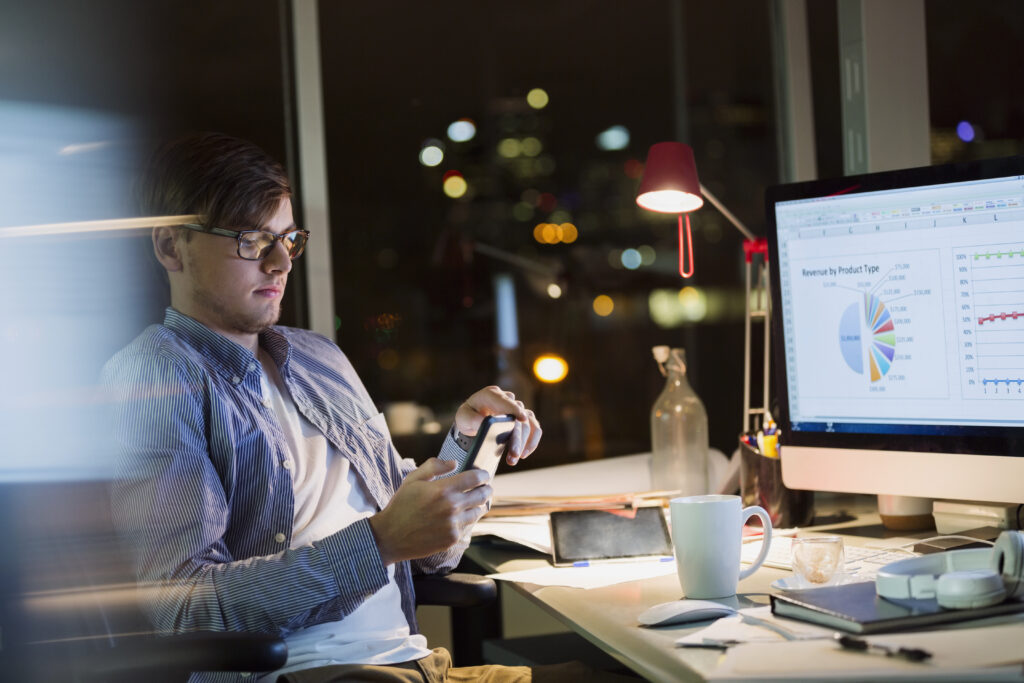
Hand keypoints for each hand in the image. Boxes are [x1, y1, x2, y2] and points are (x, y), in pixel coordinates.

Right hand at [369, 458, 491, 564]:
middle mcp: (451, 507)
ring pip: (478, 511)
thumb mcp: (413, 479)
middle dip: (486, 489)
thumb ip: (434, 466)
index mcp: (442, 489)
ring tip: (474, 502)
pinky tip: (461, 516)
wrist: (391, 536)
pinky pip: (468, 526)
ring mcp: (453, 524)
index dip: (483, 475)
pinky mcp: (452, 538)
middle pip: (482, 495)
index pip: (475, 478)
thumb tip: (454, 463)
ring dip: (478, 505)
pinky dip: (467, 519)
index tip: (484, 475)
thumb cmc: (401, 505)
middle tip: (486, 487)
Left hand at [454, 385, 541, 465]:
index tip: (522, 418)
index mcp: (491, 394)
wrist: (473, 419)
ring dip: (524, 442)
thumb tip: (486, 424)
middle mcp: (507, 399)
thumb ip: (473, 419)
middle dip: (517, 437)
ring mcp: (517, 408)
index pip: (506, 400)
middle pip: (518, 416)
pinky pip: (534, 428)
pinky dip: (531, 442)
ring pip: (528, 423)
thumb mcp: (463, 418)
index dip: (514, 409)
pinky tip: (523, 454)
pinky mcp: (524, 419)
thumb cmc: (468, 417)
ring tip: (515, 458)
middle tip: (515, 453)